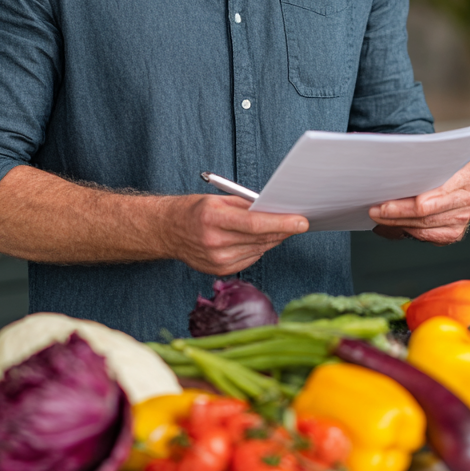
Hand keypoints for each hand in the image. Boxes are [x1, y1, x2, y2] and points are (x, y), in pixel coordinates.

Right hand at [166, 194, 308, 274]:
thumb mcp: (218, 199)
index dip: (282, 223)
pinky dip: (258, 249)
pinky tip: (259, 240)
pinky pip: (249, 259)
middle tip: (298, 222)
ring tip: (281, 229)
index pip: (255, 224)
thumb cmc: (193, 210)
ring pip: (258, 250)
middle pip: (260, 239)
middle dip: (283, 230)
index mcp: (213, 218)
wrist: (167, 231)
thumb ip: (246, 206)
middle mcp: (214, 242)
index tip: (301, 221)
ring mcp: (216, 260)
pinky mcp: (219, 270)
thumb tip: (274, 211)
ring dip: (272, 240)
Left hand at [367, 161, 469, 244]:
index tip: (382, 204)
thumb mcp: (428, 157)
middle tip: (375, 211)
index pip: (432, 196)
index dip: (404, 203)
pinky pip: (429, 236)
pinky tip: (395, 224)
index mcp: (467, 174)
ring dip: (399, 223)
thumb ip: (414, 166)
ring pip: (425, 226)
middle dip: (397, 214)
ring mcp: (464, 216)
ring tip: (379, 217)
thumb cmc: (433, 163)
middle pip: (427, 213)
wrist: (447, 171)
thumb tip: (384, 181)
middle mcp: (469, 197)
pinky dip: (409, 230)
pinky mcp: (456, 231)